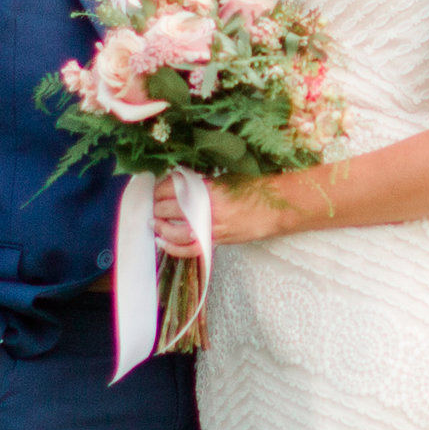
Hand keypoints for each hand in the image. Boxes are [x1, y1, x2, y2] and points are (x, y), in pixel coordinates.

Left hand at [154, 176, 280, 256]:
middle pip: (169, 209)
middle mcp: (207, 209)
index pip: (173, 188)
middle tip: (151, 204)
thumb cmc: (253, 189)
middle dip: (156, 207)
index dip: (159, 188)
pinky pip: (188, 249)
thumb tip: (179, 187)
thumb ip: (202, 185)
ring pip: (175, 231)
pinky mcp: (217, 241)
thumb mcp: (224, 180)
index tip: (155, 188)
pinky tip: (162, 242)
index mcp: (208, 189)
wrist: (277, 207)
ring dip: (160, 227)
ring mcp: (211, 228)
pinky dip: (172, 247)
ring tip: (154, 222)